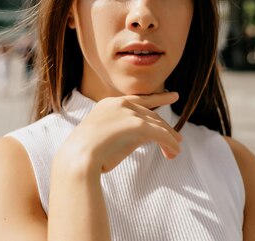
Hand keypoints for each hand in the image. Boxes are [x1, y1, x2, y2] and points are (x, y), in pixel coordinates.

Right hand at [56, 92, 182, 174]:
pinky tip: (174, 152)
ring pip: (157, 124)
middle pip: (151, 114)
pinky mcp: (137, 124)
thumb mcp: (104, 137)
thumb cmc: (85, 154)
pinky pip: (160, 134)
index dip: (158, 98)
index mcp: (109, 103)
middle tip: (177, 138)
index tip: (172, 97)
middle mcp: (120, 103)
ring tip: (176, 150)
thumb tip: (141, 136)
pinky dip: (169, 143)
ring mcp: (128, 112)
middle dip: (165, 128)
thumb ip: (121, 131)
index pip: (139, 99)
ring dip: (169, 138)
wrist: (78, 158)